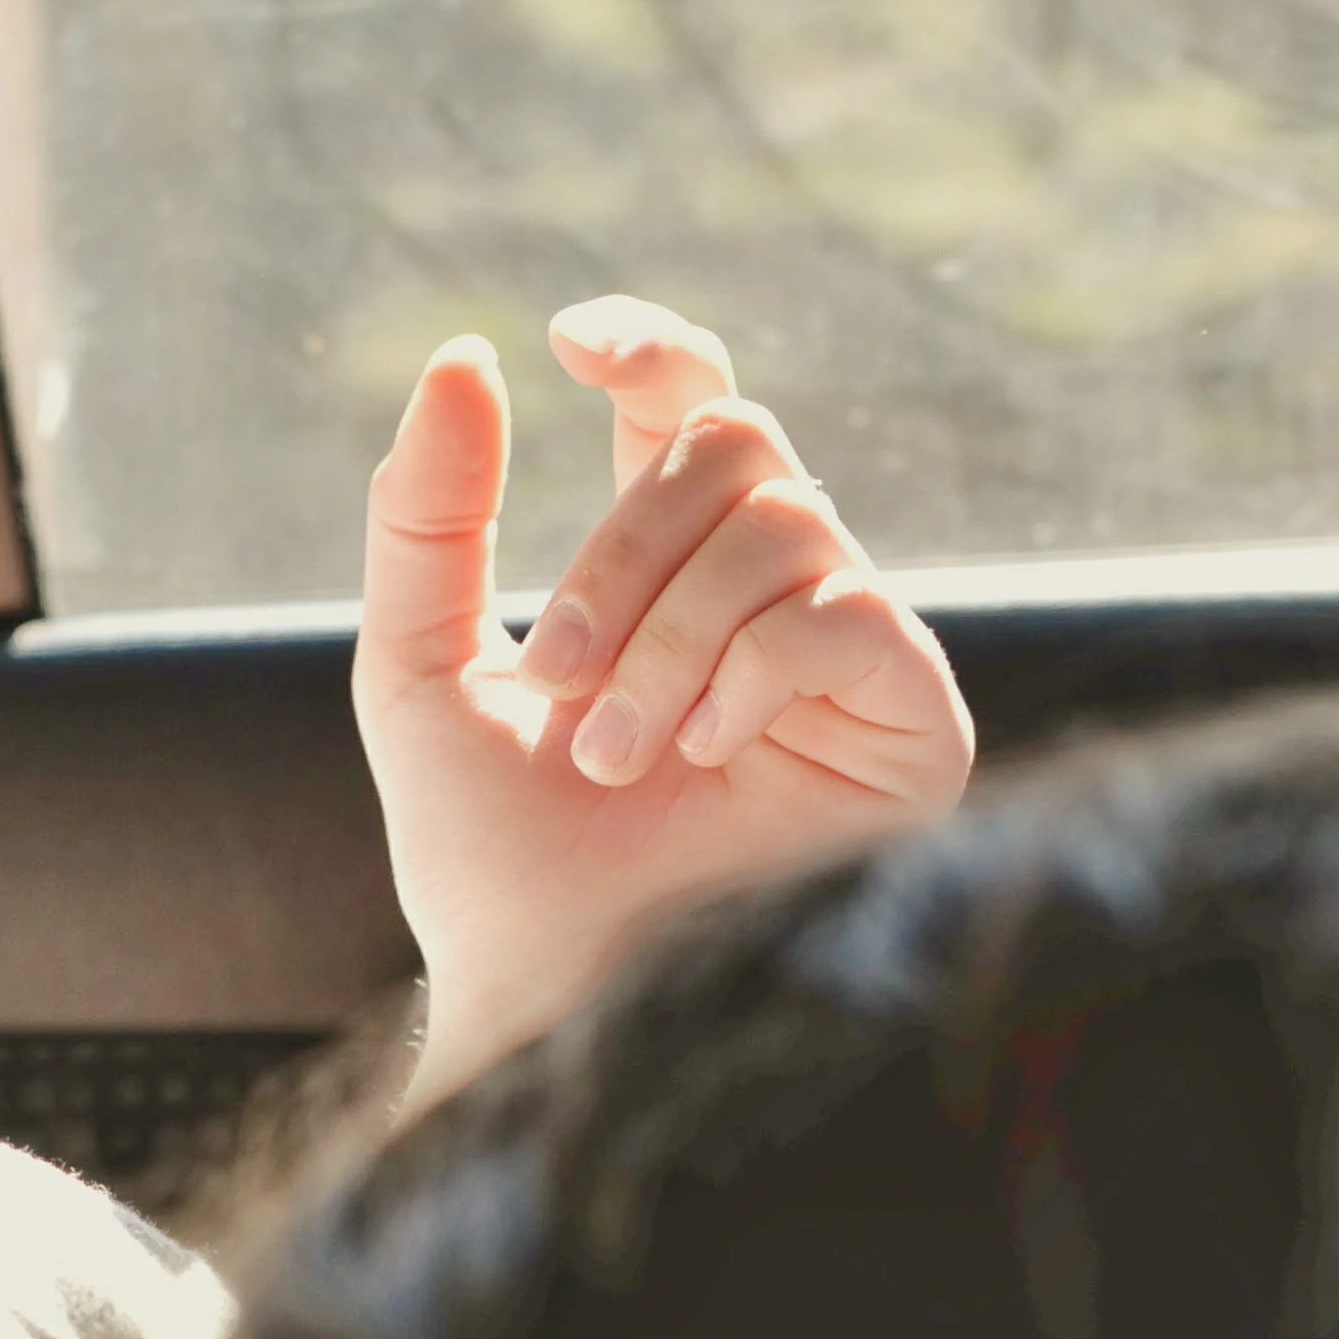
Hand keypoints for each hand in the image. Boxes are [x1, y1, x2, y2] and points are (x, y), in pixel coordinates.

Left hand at [357, 298, 975, 1106]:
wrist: (551, 996)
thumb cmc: (491, 855)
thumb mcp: (420, 666)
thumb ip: (430, 517)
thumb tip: (462, 356)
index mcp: (668, 564)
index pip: (692, 402)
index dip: (656, 345)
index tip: (572, 342)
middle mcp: (774, 588)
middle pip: (734, 437)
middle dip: (625, 548)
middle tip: (558, 679)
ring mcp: (854, 649)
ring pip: (782, 521)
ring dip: (667, 638)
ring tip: (619, 756)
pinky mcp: (918, 718)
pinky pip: (839, 612)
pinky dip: (745, 674)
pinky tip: (705, 756)